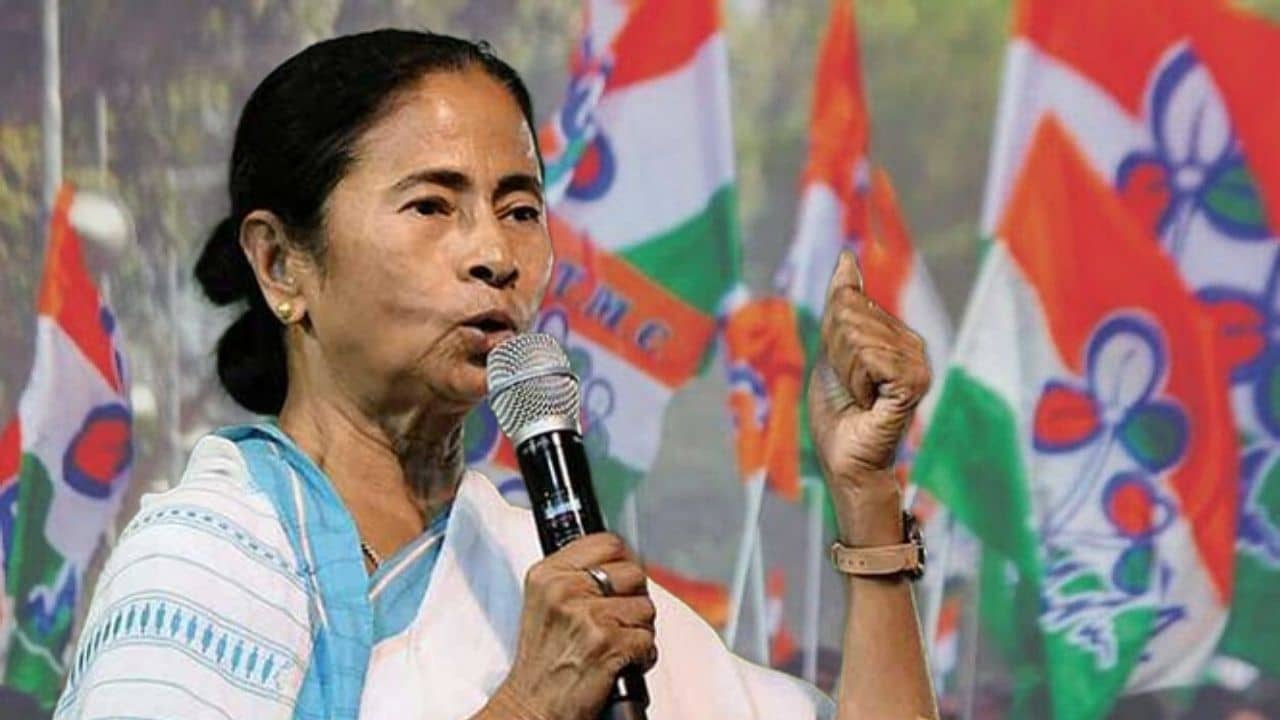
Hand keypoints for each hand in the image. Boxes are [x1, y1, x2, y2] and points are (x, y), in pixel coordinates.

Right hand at [486, 533, 655, 719]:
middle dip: (634, 600)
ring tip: (613, 646)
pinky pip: (647, 640)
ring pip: (646, 609)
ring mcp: (587, 616)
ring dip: (639, 632)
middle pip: (634, 574)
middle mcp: (565, 589)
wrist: (531, 707)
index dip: (624, 562)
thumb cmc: (542, 662)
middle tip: (617, 622)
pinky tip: (619, 665)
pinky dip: (641, 658)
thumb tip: (622, 561)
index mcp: (548, 574)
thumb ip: (576, 577)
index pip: (607, 543)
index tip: (621, 582)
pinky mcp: (607, 643)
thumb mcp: (545, 604)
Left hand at [807, 250, 930, 544]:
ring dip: (844, 372)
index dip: (829, 334)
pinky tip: (868, 403)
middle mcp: (912, 343)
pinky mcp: (915, 381)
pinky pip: (869, 358)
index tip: (842, 369)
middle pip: (848, 313)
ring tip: (859, 398)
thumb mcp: (831, 349)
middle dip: (835, 353)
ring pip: (856, 336)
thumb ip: (841, 304)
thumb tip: (848, 255)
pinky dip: (857, 382)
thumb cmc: (837, 413)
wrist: (845, 460)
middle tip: (849, 388)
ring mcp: (918, 362)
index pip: (846, 299)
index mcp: (893, 333)